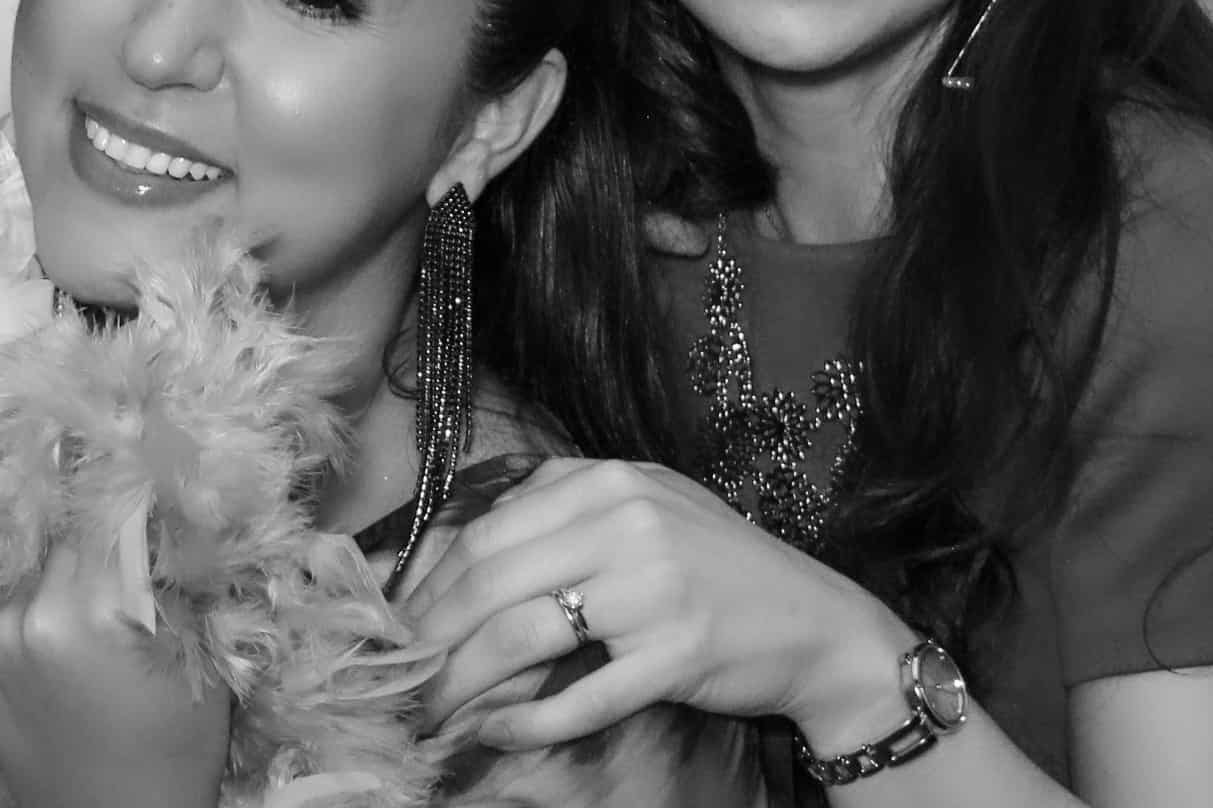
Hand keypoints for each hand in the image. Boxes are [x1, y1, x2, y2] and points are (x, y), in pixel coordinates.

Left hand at [0, 521, 232, 807]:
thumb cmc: (173, 752)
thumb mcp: (199, 666)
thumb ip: (181, 585)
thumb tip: (178, 514)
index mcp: (85, 612)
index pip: (107, 516)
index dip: (132, 502)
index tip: (149, 497)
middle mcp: (26, 615)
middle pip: (69, 542)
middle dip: (101, 547)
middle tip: (128, 574)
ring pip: (38, 574)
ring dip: (67, 583)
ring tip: (98, 623)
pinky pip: (11, 610)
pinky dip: (38, 616)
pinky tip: (65, 649)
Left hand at [398, 457, 912, 755]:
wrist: (817, 624)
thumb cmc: (713, 567)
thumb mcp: (639, 508)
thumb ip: (557, 512)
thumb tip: (452, 549)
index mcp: (604, 481)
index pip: (484, 529)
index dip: (427, 580)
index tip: (395, 619)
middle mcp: (624, 524)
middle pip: (488, 580)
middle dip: (428, 632)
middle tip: (395, 671)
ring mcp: (651, 590)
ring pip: (520, 636)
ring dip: (460, 680)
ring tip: (427, 709)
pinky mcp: (675, 656)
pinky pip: (579, 695)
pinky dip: (526, 720)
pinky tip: (493, 731)